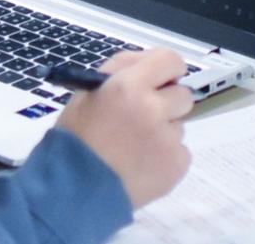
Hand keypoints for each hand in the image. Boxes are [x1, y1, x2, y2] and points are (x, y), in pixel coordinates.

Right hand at [57, 49, 193, 208]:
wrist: (72, 193)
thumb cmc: (75, 140)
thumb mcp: (87, 93)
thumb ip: (120, 70)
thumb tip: (149, 62)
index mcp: (129, 86)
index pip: (170, 60)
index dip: (168, 69)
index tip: (163, 79)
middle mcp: (152, 109)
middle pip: (182, 95)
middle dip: (167, 103)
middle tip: (144, 118)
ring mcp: (167, 139)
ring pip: (179, 126)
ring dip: (163, 132)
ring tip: (133, 148)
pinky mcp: (176, 166)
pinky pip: (180, 152)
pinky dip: (165, 158)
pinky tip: (140, 165)